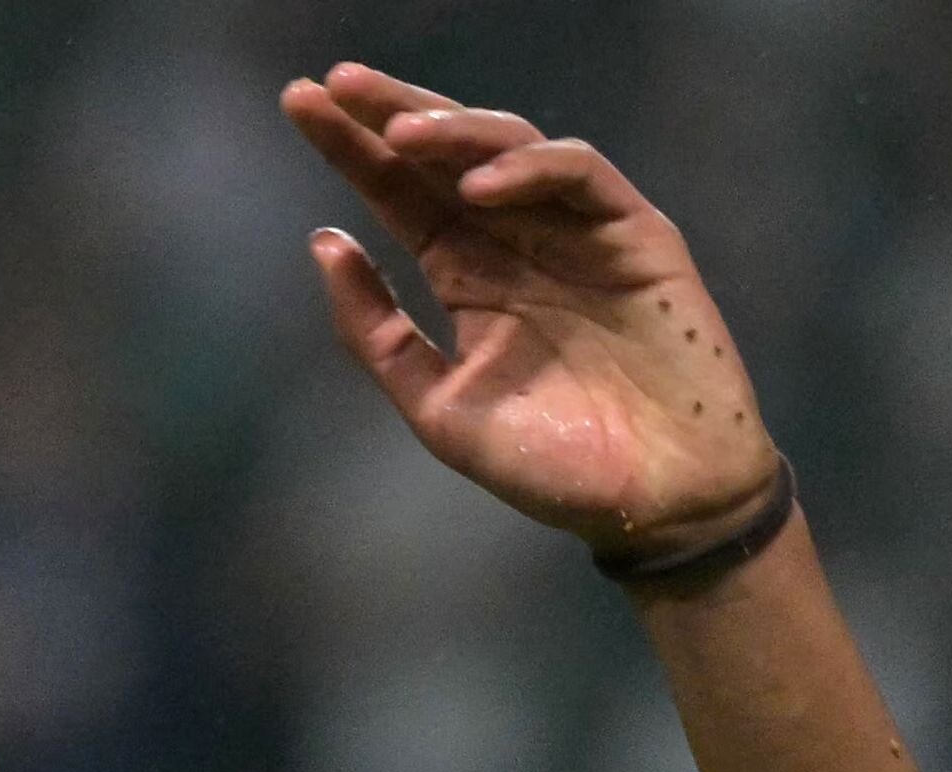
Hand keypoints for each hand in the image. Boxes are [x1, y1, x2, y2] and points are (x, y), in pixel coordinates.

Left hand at [282, 64, 783, 565]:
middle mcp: (518, 241)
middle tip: (335, 86)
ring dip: (453, 131)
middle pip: (446, 157)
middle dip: (391, 114)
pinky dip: (528, 170)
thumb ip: (379, 332)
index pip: (403, 195)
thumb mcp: (439, 408)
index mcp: (469, 277)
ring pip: (510, 148)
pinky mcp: (636, 234)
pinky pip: (580, 176)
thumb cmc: (552, 468)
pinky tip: (477, 187)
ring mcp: (577, 232)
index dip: (353, 150)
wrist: (653, 505)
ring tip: (397, 133)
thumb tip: (322, 241)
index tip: (298, 105)